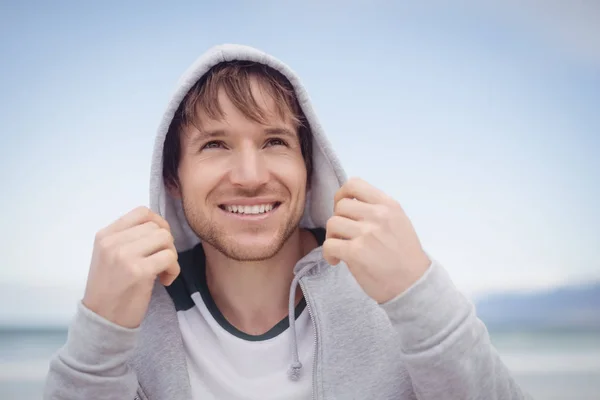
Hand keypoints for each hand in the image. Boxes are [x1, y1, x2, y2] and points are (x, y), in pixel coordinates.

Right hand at [82, 206, 179, 328]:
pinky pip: (169, 258)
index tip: (159, 242)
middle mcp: (112, 242)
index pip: (141, 212)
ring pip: (165, 239)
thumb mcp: (109, 256)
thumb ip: (128, 239)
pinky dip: (174, 270)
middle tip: (161, 262)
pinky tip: (164, 281)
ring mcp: (124, 255)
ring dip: (171, 256)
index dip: (158, 223)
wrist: (102, 321)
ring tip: (162, 271)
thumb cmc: (110, 290)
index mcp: (105, 235)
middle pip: (157, 226)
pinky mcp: (138, 271)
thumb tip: (159, 226)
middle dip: (166, 244)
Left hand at [323, 178, 430, 303]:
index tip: (342, 208)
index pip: (355, 184)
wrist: (413, 284)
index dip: (342, 194)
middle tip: (343, 235)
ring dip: (332, 237)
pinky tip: (337, 260)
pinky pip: (329, 245)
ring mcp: (367, 233)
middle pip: (340, 206)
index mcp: (388, 205)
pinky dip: (329, 254)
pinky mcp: (356, 252)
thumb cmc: (404, 255)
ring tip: (340, 248)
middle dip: (338, 220)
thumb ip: (377, 210)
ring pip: (332, 223)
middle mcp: (378, 215)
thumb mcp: (398, 222)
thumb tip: (349, 204)